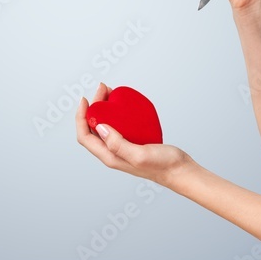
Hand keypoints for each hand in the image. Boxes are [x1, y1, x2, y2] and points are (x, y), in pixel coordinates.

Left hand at [76, 82, 192, 187]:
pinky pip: (118, 125)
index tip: (86, 99)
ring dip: (104, 108)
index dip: (80, 117)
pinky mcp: (132, 143)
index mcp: (110, 157)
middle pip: (93, 128)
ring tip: (111, 92)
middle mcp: (112, 153)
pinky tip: (125, 105)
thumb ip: (118, 144)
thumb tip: (100, 127)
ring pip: (105, 125)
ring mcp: (122, 148)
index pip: (85, 137)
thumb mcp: (139, 155)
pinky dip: (117, 112)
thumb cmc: (162, 166)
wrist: (180, 171)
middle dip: (94, 106)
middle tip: (103, 88)